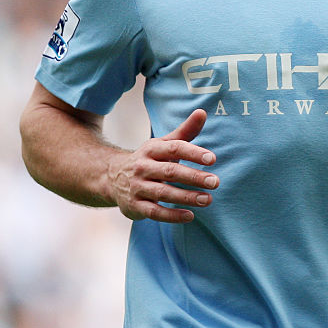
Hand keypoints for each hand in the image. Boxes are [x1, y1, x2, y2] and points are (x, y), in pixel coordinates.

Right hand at [106, 109, 218, 223]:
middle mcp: (143, 167)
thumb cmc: (150, 159)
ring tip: (208, 199)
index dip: (193, 153)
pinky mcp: (135, 205)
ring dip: (187, 197)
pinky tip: (190, 216)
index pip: (174, 148)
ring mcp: (137, 187)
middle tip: (215, 182)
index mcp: (152, 149)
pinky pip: (154, 212)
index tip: (212, 159)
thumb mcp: (164, 144)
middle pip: (171, 171)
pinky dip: (172, 215)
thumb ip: (185, 131)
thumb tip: (202, 112)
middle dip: (194, 177)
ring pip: (164, 192)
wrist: (112, 177)